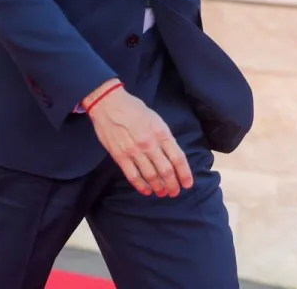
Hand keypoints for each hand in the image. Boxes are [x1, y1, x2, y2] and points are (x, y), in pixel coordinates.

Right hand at [84, 82, 192, 197]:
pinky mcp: (120, 157)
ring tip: (162, 193)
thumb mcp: (156, 119)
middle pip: (166, 170)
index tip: (187, 184)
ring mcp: (135, 151)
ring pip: (151, 176)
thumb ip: (164, 136)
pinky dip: (141, 186)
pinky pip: (133, 176)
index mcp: (161, 133)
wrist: (108, 104)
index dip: (184, 173)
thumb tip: (171, 154)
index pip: (178, 157)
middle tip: (175, 192)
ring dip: (159, 187)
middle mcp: (150, 144)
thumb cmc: (134, 109)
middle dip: (172, 185)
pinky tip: (146, 191)